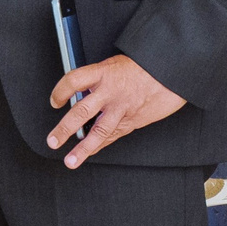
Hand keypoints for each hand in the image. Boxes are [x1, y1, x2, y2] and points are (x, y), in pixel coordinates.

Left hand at [47, 53, 184, 167]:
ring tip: (70, 161)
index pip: (73, 81)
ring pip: (99, 131)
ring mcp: (122, 108)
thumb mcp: (117, 64)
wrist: (173, 71)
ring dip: (83, 149)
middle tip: (52, 141)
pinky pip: (114, 135)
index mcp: (104, 72)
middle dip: (64, 128)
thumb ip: (99, 79)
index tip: (54, 101)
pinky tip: (90, 152)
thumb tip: (81, 92)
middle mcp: (111, 92)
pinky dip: (101, 144)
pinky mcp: (133, 120)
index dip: (60, 92)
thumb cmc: (146, 65)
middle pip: (81, 111)